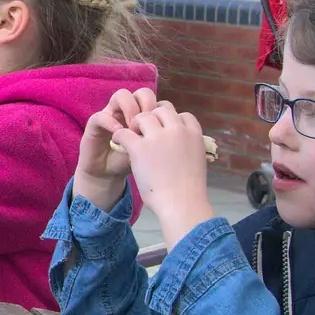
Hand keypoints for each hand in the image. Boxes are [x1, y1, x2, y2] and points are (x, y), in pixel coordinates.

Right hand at [73, 87, 157, 211]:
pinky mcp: (95, 125)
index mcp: (147, 116)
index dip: (162, 110)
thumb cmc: (134, 165)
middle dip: (148, 105)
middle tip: (152, 124)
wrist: (109, 175)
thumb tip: (178, 135)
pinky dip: (111, 122)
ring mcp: (112, 115)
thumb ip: (163, 141)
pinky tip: (119, 135)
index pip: (158, 101)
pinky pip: (101, 115)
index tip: (166, 128)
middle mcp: (129, 111)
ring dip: (130, 109)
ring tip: (134, 127)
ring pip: (122, 95)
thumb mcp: (153, 154)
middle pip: (143, 93)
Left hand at [111, 102, 215, 248]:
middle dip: (152, 117)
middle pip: (162, 110)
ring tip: (131, 136)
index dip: (171, 120)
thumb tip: (181, 143)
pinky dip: (119, 135)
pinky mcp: (140, 147)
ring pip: (142, 117)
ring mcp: (158, 137)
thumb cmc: (189, 189)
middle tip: (143, 130)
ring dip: (135, 124)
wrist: (181, 204)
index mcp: (194, 134)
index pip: (182, 115)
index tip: (164, 129)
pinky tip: (118, 142)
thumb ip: (189, 146)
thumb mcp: (197, 160)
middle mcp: (177, 131)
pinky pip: (124, 132)